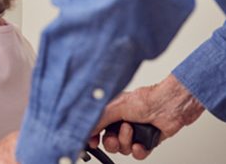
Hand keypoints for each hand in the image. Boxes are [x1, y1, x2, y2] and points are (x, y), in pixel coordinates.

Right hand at [89, 74, 203, 159]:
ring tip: (131, 130)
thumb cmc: (144, 100)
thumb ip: (98, 120)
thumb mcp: (114, 108)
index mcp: (111, 113)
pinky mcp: (147, 142)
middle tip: (114, 138)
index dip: (93, 137)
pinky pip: (138, 154)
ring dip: (126, 142)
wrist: (169, 107)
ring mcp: (135, 133)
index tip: (92, 142)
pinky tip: (140, 144)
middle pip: (109, 142)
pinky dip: (139, 151)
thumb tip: (87, 129)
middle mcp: (121, 123)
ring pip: (123, 149)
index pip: (97, 128)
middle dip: (111, 142)